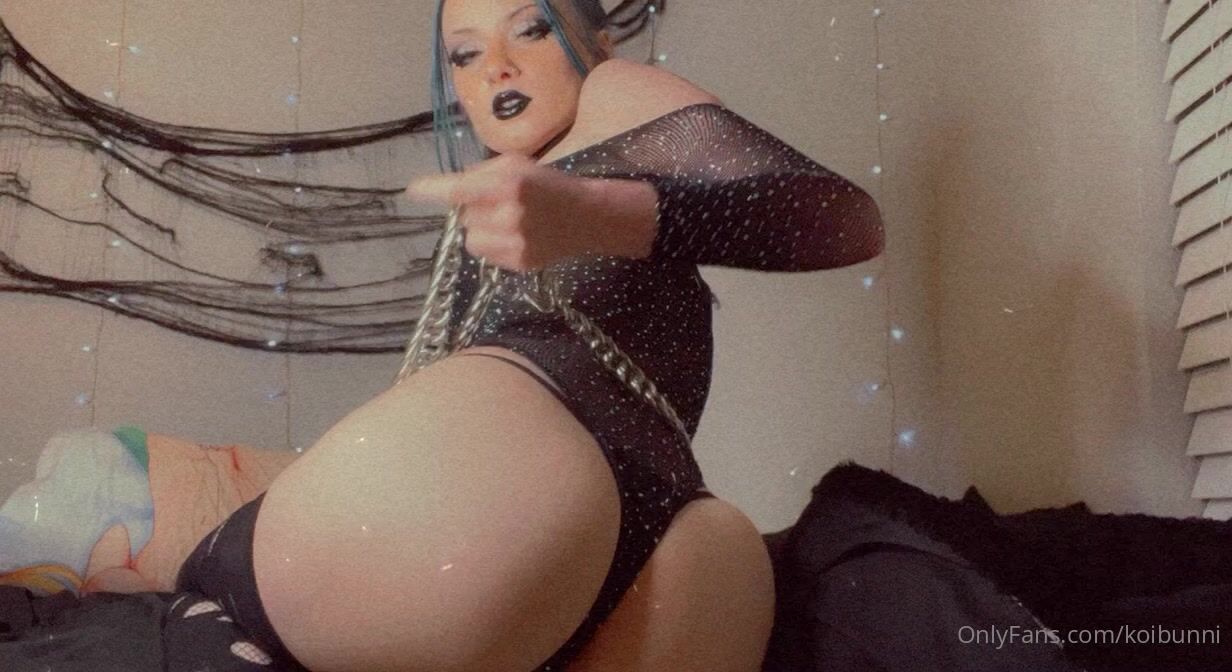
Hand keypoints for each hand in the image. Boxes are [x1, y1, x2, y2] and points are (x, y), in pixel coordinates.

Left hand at [405, 154, 595, 271]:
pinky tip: (515, 236)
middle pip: (462, 215)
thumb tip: (451, 187)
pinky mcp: (518, 263)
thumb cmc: (547, 184)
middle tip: (497, 203)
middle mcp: (509, 215)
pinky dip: (492, 244)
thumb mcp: (517, 164)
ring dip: (479, 229)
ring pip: (469, 238)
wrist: (585, 217)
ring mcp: (514, 243)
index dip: (433, 190)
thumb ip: (482, 173)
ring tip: (504, 222)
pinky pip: (484, 254)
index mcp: (508, 184)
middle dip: (472, 208)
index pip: (459, 189)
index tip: (413, 191)